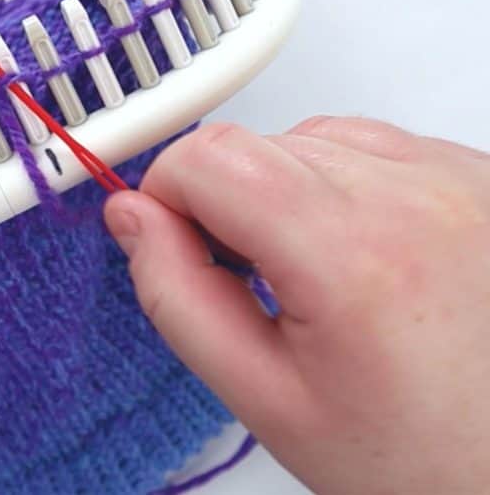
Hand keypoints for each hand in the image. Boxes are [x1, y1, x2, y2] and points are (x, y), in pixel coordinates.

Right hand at [104, 117, 489, 494]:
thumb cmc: (416, 454)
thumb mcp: (264, 398)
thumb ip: (177, 296)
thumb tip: (133, 219)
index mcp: (352, 254)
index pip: (210, 158)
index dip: (167, 194)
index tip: (173, 238)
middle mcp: (417, 196)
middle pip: (256, 143)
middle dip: (224, 200)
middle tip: (248, 276)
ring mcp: (458, 178)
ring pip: (309, 134)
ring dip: (284, 189)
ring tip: (311, 270)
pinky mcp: (477, 174)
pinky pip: (372, 144)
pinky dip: (342, 184)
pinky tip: (357, 250)